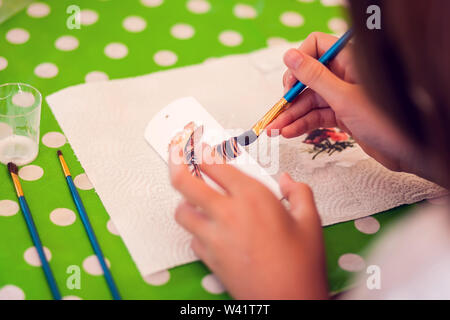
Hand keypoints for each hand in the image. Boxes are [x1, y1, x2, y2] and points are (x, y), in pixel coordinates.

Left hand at [169, 145, 327, 299]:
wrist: (288, 302)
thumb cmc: (300, 266)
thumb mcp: (310, 221)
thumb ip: (298, 192)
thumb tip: (287, 180)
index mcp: (252, 197)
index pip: (213, 164)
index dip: (200, 149)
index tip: (196, 143)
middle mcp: (227, 213)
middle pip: (184, 182)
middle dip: (175, 163)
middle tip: (175, 155)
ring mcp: (213, 237)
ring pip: (181, 211)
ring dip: (186, 201)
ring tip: (196, 198)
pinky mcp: (208, 258)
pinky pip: (192, 238)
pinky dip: (197, 230)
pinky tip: (210, 229)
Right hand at [267, 32, 411, 171]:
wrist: (408, 150)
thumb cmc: (387, 120)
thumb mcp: (344, 97)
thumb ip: (315, 77)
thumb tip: (291, 56)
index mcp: (349, 61)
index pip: (316, 47)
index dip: (300, 62)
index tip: (291, 82)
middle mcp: (344, 75)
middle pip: (308, 79)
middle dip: (289, 97)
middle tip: (277, 112)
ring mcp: (343, 96)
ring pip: (309, 101)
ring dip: (291, 115)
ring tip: (274, 129)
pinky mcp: (342, 115)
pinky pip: (316, 116)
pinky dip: (302, 125)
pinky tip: (289, 132)